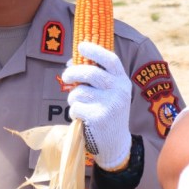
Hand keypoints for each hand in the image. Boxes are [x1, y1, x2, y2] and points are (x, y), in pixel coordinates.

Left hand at [61, 41, 131, 170]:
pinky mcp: (99, 117)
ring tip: (79, 105)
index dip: (95, 51)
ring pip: (79, 92)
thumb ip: (95, 77)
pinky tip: (82, 118)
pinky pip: (75, 107)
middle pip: (90, 72)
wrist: (116, 143)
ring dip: (73, 98)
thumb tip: (72, 62)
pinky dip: (74, 112)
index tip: (81, 46)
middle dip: (73, 73)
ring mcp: (110, 104)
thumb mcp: (109, 92)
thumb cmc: (108, 112)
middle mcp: (119, 90)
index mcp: (122, 81)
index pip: (110, 60)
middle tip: (66, 76)